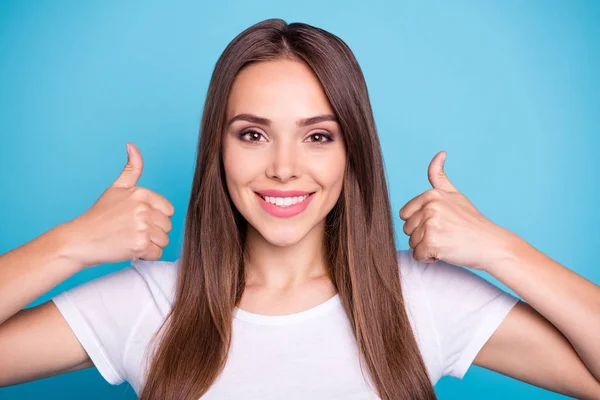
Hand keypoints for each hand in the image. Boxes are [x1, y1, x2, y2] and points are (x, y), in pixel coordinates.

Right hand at [64, 143, 174, 267]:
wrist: (80, 240)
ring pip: (164, 240)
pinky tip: (130, 249)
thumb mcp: (116, 188)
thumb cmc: (99, 215)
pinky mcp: (140, 245)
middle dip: (153, 232)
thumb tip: (132, 145)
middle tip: (131, 231)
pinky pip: (157, 253)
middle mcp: (144, 208)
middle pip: (167, 226)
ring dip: (150, 244)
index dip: (155, 218)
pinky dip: (146, 256)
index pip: (168, 210)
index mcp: (141, 193)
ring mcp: (142, 227)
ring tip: (130, 239)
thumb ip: (131, 169)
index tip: (138, 220)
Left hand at [399, 151, 512, 269]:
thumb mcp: (455, 194)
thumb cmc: (471, 221)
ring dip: (426, 247)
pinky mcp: (432, 241)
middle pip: (407, 229)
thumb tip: (440, 153)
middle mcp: (430, 206)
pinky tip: (446, 251)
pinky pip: (417, 255)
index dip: (419, 223)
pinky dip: (429, 258)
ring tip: (447, 241)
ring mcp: (431, 223)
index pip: (405, 214)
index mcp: (431, 194)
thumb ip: (439, 176)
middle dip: (422, 236)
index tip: (439, 223)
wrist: (490, 244)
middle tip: (445, 234)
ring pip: (412, 242)